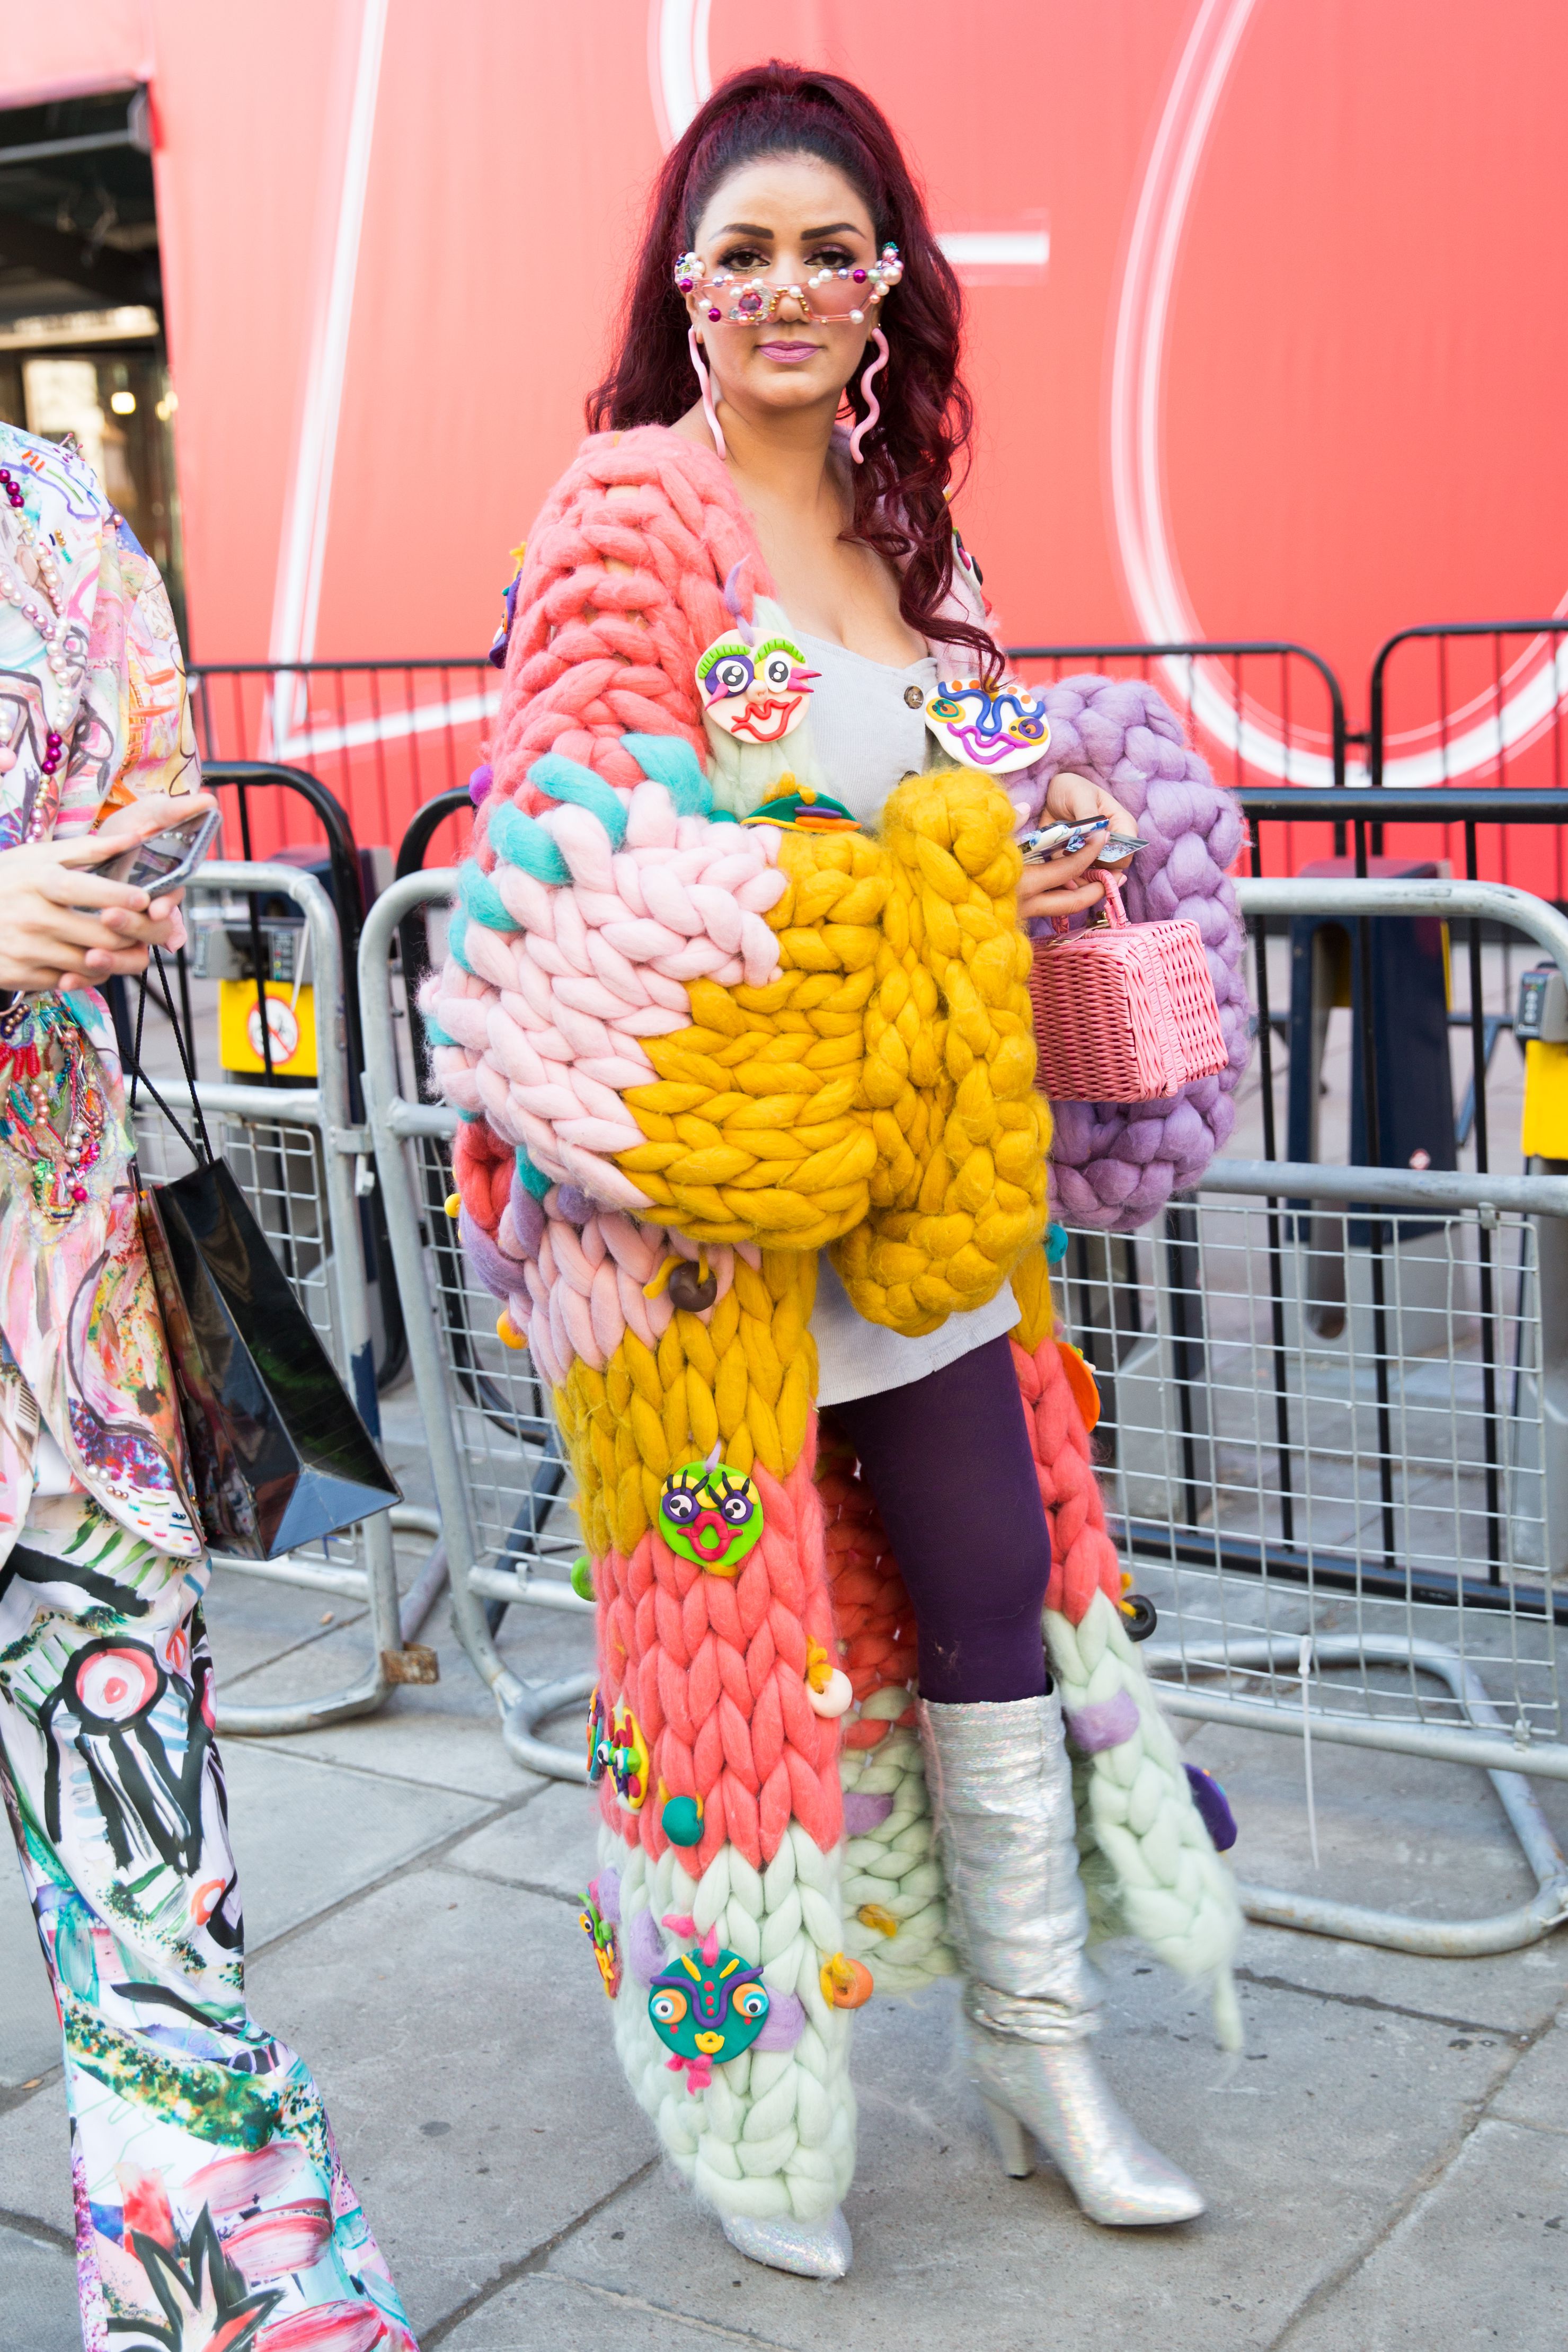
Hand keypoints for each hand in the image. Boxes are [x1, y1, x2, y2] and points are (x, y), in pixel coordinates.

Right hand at [0, 792, 215, 993]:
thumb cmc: (5, 881)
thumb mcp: (36, 857)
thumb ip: (86, 849)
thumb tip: (133, 836)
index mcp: (35, 881)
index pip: (82, 890)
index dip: (117, 896)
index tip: (145, 899)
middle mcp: (30, 916)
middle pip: (98, 933)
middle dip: (135, 935)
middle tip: (156, 930)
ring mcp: (25, 949)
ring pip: (91, 963)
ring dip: (120, 957)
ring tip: (131, 945)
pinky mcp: (20, 976)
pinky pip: (72, 981)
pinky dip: (92, 974)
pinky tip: (97, 960)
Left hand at [1016, 771, 1139, 923]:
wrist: (1051, 794)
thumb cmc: (1071, 789)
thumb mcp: (1080, 796)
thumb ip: (1088, 816)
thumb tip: (1097, 837)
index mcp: (1123, 825)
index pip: (1127, 853)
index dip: (1111, 862)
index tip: (1089, 859)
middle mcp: (1113, 844)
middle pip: (1112, 871)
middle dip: (1093, 875)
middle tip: (1070, 871)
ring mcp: (1097, 856)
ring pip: (1096, 880)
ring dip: (1079, 882)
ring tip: (1061, 876)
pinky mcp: (1081, 862)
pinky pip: (1079, 880)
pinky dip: (1068, 882)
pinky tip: (1057, 879)